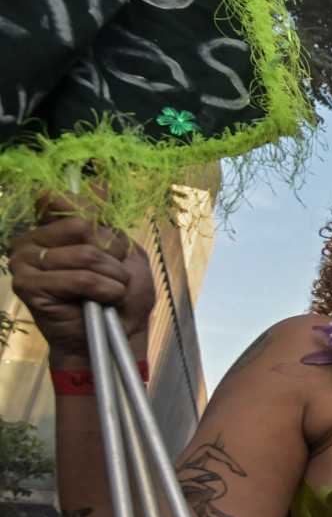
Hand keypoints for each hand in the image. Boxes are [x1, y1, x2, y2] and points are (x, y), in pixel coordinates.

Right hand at [8, 207, 155, 369]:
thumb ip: (106, 219)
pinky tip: (106, 300)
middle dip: (111, 251)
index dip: (96, 218)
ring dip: (113, 275)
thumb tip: (98, 181)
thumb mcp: (123, 251)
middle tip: (115, 273)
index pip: (62, 199)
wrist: (117, 336)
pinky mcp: (27, 286)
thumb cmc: (120, 295)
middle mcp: (30, 241)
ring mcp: (24, 262)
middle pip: (81, 224)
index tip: (112, 245)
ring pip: (84, 253)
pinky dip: (104, 290)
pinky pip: (79, 277)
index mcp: (51, 229)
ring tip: (113, 291)